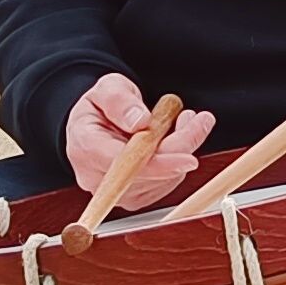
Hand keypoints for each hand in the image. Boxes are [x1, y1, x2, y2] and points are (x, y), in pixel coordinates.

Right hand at [64, 70, 211, 212]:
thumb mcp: (108, 87)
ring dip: (182, 150)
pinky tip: (177, 138)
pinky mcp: (136, 197)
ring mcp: (115, 191)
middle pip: (148, 175)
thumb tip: (139, 121)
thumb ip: (120, 100)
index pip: (123, 166)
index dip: (158, 164)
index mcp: (84, 147)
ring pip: (162, 180)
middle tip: (200, 119)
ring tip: (185, 120)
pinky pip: (166, 183)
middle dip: (180, 147)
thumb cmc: (102, 106)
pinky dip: (179, 160)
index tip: (189, 158)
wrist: (101, 122)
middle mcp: (96, 177)